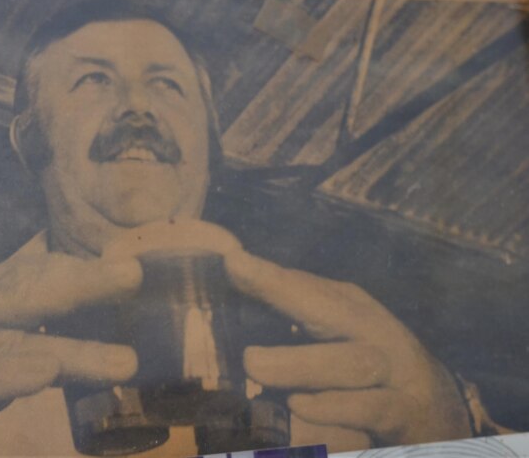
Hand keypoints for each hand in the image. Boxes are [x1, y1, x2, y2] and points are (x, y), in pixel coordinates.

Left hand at [102, 219, 470, 451]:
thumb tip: (231, 294)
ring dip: (299, 363)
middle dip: (282, 288)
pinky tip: (299, 405)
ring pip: (349, 362)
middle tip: (235, 271)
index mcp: (349, 309)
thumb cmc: (368, 372)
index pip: (304, 285)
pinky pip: (371, 408)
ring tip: (254, 363)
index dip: (267, 273)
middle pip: (329, 305)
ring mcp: (394, 371)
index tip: (229, 257)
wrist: (442, 413)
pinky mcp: (407, 413)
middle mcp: (372, 331)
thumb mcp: (335, 336)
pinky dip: (336, 407)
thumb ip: (291, 317)